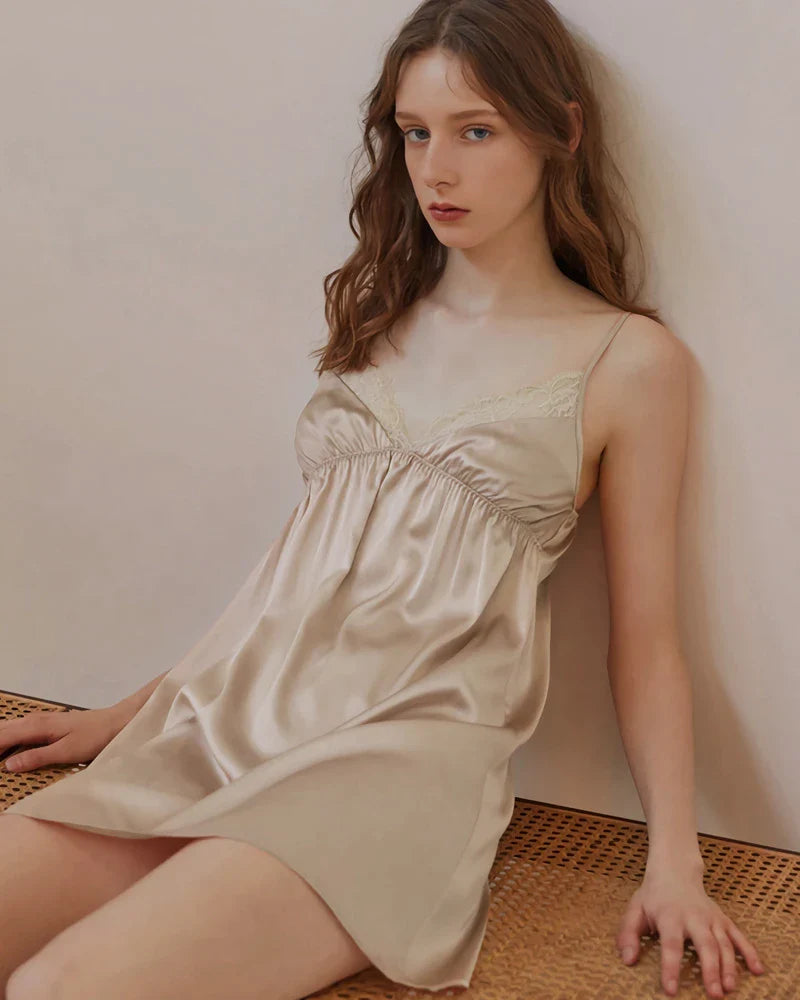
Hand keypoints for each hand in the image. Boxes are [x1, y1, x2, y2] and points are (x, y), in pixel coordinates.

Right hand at [0, 705, 132, 772]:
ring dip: (0, 740)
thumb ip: (37, 757)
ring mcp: (41, 720)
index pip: (2, 736)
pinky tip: (7, 749)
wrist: (115, 722)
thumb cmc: (94, 736)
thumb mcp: (66, 752)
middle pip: (3, 730)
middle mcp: (35, 720)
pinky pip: (19, 729)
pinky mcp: (47, 724)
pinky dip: (9, 737)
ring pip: (10, 728)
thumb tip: (9, 765)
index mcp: (37, 726)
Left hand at [616, 865, 765, 996]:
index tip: (671, 990)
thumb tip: (627, 960)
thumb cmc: (653, 896)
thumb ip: (628, 934)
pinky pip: (739, 936)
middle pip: (704, 944)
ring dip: (729, 966)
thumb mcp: (635, 909)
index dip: (671, 968)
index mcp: (670, 916)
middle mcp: (694, 917)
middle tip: (713, 995)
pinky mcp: (723, 919)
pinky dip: (750, 952)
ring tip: (729, 988)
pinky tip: (757, 970)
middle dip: (710, 970)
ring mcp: (711, 918)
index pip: (671, 945)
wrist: (675, 870)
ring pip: (724, 943)